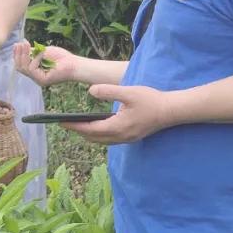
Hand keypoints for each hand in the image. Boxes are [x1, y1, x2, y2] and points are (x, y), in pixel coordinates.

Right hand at [13, 40, 77, 86]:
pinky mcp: (43, 80)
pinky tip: (41, 52)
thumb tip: (21, 46)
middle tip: (20, 43)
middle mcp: (35, 77)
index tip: (17, 44)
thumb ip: (33, 52)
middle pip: (20, 68)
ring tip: (26, 44)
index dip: (17, 55)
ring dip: (24, 55)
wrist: (74, 64)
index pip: (21, 65)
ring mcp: (38, 80)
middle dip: (18, 55)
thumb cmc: (62, 58)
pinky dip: (36, 59)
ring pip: (24, 68)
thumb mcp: (43, 52)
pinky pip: (33, 69)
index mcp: (35, 71)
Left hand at [61, 84, 178, 144]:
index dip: (75, 126)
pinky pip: (111, 139)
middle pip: (94, 138)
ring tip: (78, 125)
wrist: (171, 111)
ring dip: (89, 134)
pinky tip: (98, 126)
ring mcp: (127, 139)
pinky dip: (100, 135)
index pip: (90, 129)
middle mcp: (121, 136)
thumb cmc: (151, 100)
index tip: (62, 122)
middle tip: (66, 124)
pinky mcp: (132, 137)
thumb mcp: (128, 92)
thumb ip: (108, 91)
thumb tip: (90, 91)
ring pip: (102, 140)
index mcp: (118, 127)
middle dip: (79, 131)